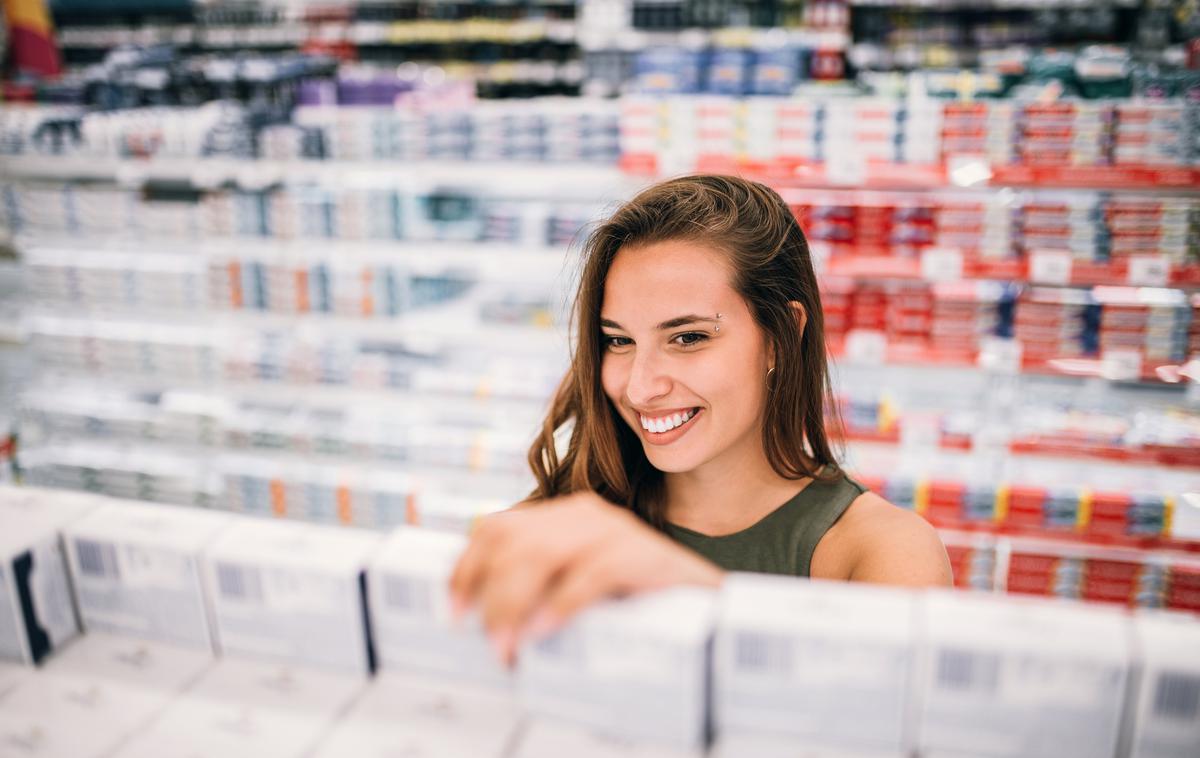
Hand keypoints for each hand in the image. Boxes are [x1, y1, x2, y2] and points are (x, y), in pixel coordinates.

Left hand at [447, 491, 723, 665]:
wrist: (710, 609)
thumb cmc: (637, 606)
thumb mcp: (578, 591)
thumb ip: (541, 591)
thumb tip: (486, 623)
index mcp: (564, 519)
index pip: (496, 527)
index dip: (466, 566)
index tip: (452, 609)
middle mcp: (586, 516)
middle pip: (512, 539)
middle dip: (489, 593)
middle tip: (488, 642)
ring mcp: (616, 531)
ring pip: (542, 552)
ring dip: (516, 603)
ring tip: (510, 644)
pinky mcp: (643, 555)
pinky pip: (591, 573)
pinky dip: (562, 604)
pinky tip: (547, 629)